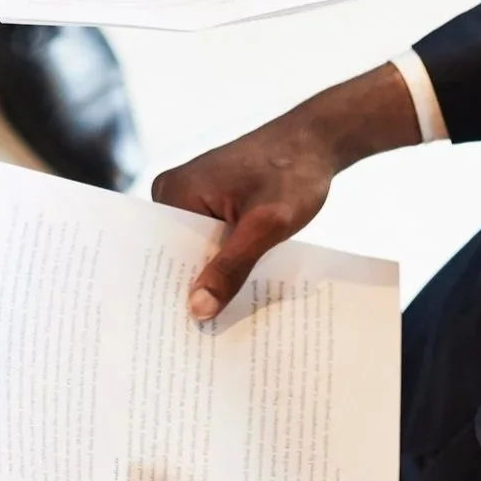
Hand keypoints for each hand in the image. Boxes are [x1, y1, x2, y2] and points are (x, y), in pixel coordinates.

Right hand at [152, 64, 421, 317]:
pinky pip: (212, 242)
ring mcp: (193, 197)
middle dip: (193, 290)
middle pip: (178, 256)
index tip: (179, 334)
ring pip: (198, 253)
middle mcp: (175, 192)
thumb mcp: (266, 225)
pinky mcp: (213, 202)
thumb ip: (231, 266)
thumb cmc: (292, 172)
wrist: (318, 141)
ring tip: (222, 324)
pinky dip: (225, 263)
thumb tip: (196, 310)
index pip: (161, 255)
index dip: (170, 294)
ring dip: (212, 279)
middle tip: (204, 339)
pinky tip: (239, 293)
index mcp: (174, 191)